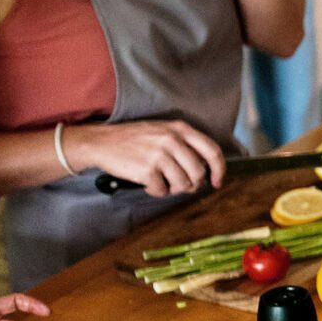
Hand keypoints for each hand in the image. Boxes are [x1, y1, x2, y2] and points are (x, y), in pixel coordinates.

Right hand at [66, 119, 225, 195]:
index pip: (212, 151)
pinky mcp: (147, 170)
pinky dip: (156, 191)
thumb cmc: (135, 139)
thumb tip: (206, 169)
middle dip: (192, 185)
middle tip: (181, 185)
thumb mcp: (163, 130)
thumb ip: (185, 144)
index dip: (219, 170)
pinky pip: (162, 190)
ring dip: (173, 189)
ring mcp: (159, 155)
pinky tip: (148, 183)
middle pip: (199, 173)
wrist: (102, 142)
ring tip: (161, 182)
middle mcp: (172, 140)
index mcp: (180, 129)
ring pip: (183, 184)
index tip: (217, 182)